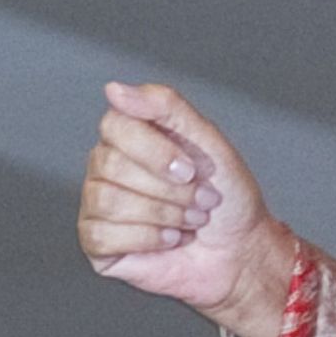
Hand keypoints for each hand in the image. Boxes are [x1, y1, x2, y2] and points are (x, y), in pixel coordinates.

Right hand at [77, 81, 296, 334]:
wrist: (239, 247)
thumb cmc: (226, 195)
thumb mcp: (208, 141)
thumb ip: (166, 107)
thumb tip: (113, 89)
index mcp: (130, 137)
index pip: (115, 125)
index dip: (156, 151)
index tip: (193, 169)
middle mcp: (105, 166)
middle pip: (112, 165)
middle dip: (170, 188)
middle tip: (201, 199)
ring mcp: (96, 204)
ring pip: (108, 201)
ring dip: (164, 214)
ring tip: (190, 219)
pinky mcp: (96, 241)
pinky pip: (103, 235)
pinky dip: (150, 239)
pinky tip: (171, 239)